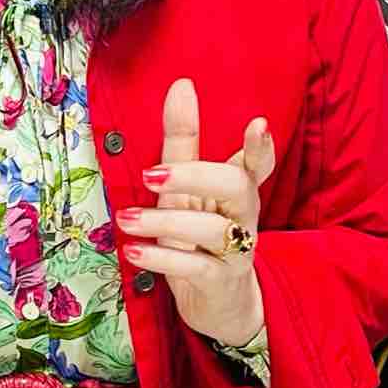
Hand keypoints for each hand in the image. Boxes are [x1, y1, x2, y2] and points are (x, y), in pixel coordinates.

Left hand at [116, 79, 274, 346]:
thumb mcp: (184, 187)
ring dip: (165, 222)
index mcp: (237, 189)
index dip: (261, 146)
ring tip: (126, 219)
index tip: (258, 123)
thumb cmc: (198, 235)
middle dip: (195, 176)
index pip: (257, 163)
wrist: (217, 301)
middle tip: (150, 174)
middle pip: (238, 187)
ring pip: (213, 230)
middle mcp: (243, 217)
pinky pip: (198, 269)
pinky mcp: (222, 282)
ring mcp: (237, 251)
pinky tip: (134, 252)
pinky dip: (163, 259)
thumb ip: (182, 141)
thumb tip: (182, 86)